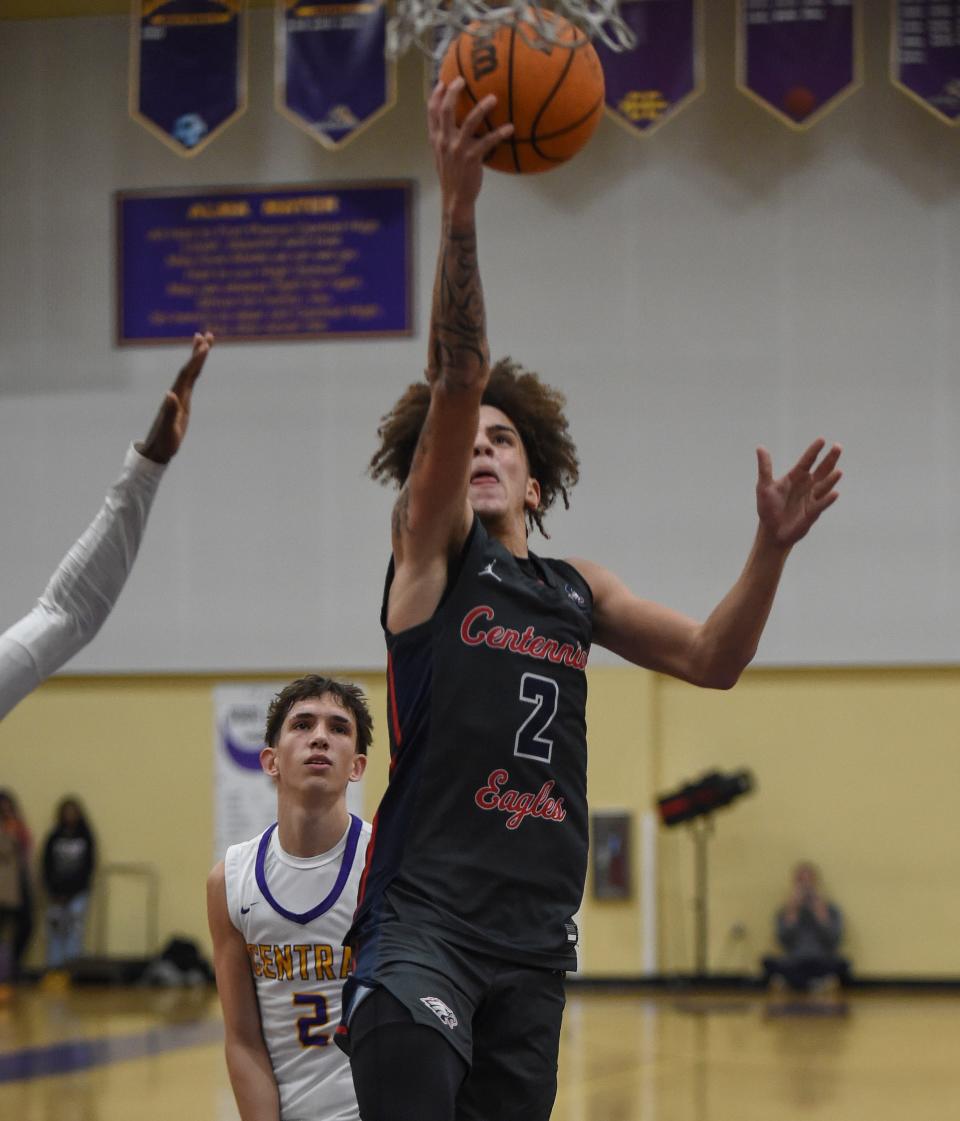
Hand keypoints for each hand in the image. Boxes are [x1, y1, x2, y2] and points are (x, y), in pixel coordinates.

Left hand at [138, 332, 212, 463]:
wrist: (156, 449)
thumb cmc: (163, 441)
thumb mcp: (168, 429)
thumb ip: (169, 412)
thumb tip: (170, 394)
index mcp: (177, 397)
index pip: (187, 374)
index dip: (196, 359)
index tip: (205, 345)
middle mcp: (178, 393)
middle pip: (189, 368)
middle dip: (198, 351)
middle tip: (208, 334)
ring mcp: (180, 396)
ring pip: (190, 372)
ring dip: (197, 357)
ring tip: (204, 341)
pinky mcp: (182, 402)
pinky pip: (190, 381)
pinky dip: (195, 370)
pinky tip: (197, 366)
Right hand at [427, 78, 512, 223]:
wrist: (456, 199)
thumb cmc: (453, 176)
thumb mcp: (443, 156)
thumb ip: (447, 138)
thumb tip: (457, 123)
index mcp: (437, 139)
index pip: (431, 112)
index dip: (435, 94)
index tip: (443, 81)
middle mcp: (445, 141)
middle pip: (446, 110)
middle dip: (454, 92)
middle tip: (463, 79)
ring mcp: (458, 149)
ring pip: (469, 122)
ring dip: (482, 108)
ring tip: (494, 98)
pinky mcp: (471, 158)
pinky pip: (488, 141)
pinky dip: (500, 133)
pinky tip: (510, 128)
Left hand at [756, 439, 841, 547]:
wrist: (771, 531)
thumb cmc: (768, 508)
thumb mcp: (764, 487)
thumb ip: (765, 468)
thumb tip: (760, 447)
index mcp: (795, 477)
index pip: (806, 461)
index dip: (813, 451)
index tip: (822, 440)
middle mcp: (807, 486)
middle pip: (821, 470)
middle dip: (829, 459)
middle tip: (838, 446)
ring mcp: (811, 499)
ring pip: (824, 486)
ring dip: (831, 480)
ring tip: (838, 471)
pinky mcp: (812, 513)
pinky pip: (821, 505)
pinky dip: (827, 499)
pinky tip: (835, 493)